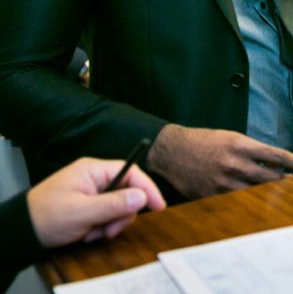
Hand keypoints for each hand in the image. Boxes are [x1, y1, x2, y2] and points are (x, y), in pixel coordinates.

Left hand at [27, 157, 165, 247]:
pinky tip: (88, 234)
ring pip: (119, 206)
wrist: (21, 231)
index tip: (158, 206)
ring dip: (111, 224)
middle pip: (127, 192)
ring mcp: (93, 192)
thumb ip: (113, 204)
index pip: (131, 172)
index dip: (147, 188)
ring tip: (93, 234)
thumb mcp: (82, 212)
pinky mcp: (91, 205)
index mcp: (94, 170)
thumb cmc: (48, 216)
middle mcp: (96, 177)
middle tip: (109, 231)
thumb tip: (143, 197)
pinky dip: (102, 227)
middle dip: (121, 215)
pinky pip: (108, 215)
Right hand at [147, 124, 292, 198]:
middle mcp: (235, 163)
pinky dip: (249, 204)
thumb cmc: (205, 141)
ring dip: (272, 195)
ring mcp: (223, 181)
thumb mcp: (232, 138)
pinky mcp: (211, 195)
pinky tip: (259, 206)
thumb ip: (253, 151)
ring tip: (286, 197)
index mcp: (241, 145)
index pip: (278, 155)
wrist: (172, 149)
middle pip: (271, 177)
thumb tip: (276, 165)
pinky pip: (236, 202)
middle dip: (290, 183)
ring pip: (256, 193)